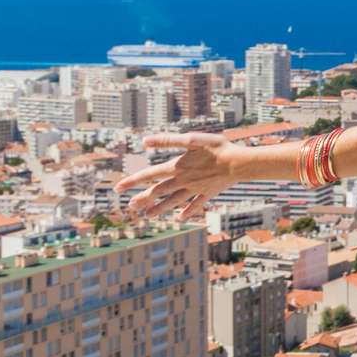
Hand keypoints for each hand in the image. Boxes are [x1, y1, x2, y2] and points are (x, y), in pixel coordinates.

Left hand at [116, 132, 240, 218]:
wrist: (239, 163)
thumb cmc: (218, 148)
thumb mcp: (193, 139)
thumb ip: (168, 140)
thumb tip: (144, 141)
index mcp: (177, 167)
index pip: (149, 174)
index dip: (132, 181)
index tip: (117, 188)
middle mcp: (183, 180)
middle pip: (159, 191)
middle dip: (143, 199)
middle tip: (130, 206)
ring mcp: (196, 189)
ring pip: (174, 201)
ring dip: (160, 208)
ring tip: (148, 216)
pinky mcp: (209, 192)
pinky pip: (196, 204)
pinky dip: (188, 211)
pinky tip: (181, 217)